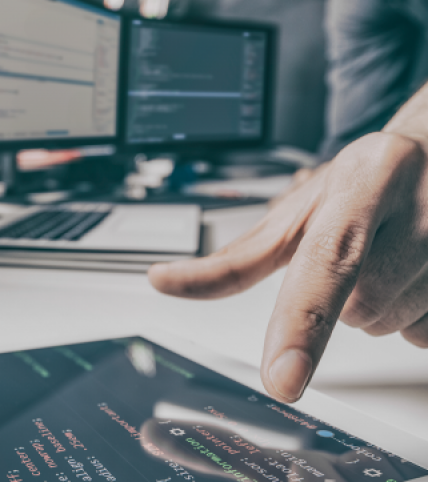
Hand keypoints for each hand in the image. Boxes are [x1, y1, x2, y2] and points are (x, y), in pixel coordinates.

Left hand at [148, 132, 427, 402]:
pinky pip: (425, 333)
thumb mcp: (296, 210)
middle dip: (347, 296)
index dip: (301, 326)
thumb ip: (236, 258)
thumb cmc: (361, 183)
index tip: (282, 380)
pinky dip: (414, 314)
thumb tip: (161, 281)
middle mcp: (415, 212)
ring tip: (392, 254)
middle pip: (356, 311)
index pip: (324, 267)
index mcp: (360, 187)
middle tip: (360, 252)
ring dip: (380, 305)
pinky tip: (417, 271)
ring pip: (390, 325)